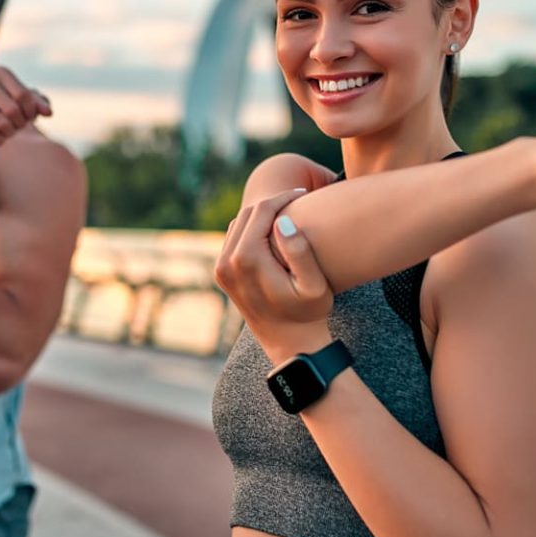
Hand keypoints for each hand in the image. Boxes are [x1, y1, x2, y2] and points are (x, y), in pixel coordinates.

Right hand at [0, 66, 51, 145]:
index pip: (24, 95)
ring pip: (2, 123)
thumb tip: (48, 112)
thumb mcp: (26, 102)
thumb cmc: (7, 107)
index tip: (29, 116)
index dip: (31, 111)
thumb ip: (40, 103)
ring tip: (9, 131)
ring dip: (10, 132)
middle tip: (18, 126)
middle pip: (13, 110)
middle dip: (21, 123)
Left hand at [214, 189, 334, 361]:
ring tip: (288, 214)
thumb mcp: (314, 286)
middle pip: (248, 214)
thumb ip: (300, 251)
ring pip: (239, 224)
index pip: (262, 210)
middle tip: (298, 200)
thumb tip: (283, 221)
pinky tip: (273, 231)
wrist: (289, 343)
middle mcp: (227, 262)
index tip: (304, 193)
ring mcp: (221, 268)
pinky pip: (234, 238)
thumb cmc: (309, 314)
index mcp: (247, 259)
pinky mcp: (221, 273)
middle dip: (272, 203)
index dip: (283, 197)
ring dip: (261, 215)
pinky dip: (251, 229)